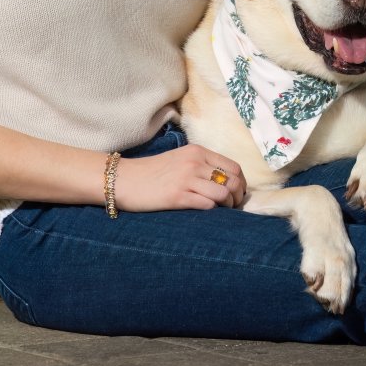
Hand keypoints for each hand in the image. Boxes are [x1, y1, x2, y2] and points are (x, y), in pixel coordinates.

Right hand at [111, 144, 246, 212]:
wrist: (123, 179)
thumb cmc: (152, 173)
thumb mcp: (180, 159)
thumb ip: (201, 166)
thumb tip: (225, 182)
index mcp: (197, 152)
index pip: (233, 167)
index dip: (241, 183)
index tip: (237, 194)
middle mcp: (195, 162)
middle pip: (233, 180)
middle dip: (238, 196)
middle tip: (232, 206)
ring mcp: (186, 178)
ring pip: (224, 193)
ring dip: (227, 206)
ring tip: (221, 211)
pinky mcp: (177, 196)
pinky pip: (207, 205)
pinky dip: (212, 211)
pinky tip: (206, 213)